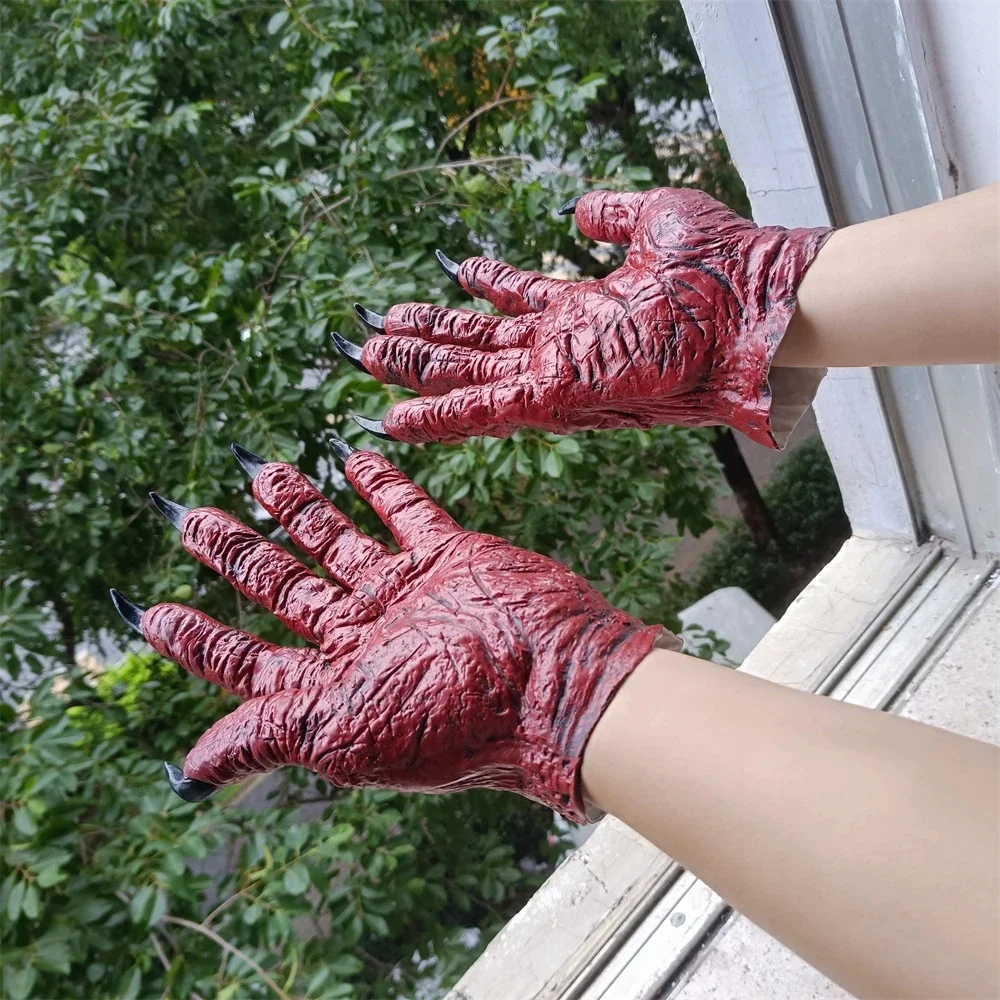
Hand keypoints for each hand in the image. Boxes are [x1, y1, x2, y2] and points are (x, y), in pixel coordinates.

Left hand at [111, 438, 671, 821]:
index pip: (248, 662)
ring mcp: (406, 594)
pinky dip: (378, 485)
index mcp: (335, 688)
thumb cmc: (451, 721)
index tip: (151, 611)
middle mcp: (365, 640)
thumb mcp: (343, 735)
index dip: (199, 639)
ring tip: (260, 472)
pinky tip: (347, 459)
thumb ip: (266, 733)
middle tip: (193, 519)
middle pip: (285, 589)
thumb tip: (189, 768)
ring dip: (298, 508)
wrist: (556, 683)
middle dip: (237, 553)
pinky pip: (405, 513)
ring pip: (337, 543)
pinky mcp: (449, 555)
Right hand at [339, 188, 831, 447]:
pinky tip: (395, 417)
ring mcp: (558, 374)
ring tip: (366, 357)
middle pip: (481, 345)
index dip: (485, 287)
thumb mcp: (655, 220)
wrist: (757, 308)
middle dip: (429, 338)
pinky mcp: (559, 398)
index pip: (520, 301)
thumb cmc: (722, 265)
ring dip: (417, 371)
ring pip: (470, 377)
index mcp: (586, 308)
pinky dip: (440, 416)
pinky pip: (485, 411)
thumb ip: (612, 215)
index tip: (455, 271)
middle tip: (378, 330)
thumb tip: (579, 211)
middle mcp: (564, 346)